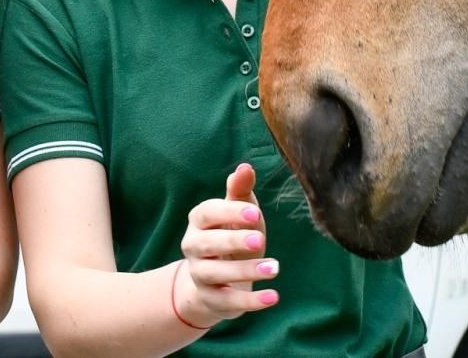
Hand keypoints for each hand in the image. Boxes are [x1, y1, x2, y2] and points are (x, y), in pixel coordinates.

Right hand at [173, 162, 278, 329]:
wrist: (215, 283)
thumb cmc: (231, 238)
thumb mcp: (238, 215)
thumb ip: (241, 192)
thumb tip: (245, 166)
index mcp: (199, 221)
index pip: (207, 213)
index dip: (229, 212)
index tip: (255, 213)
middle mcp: (193, 247)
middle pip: (206, 243)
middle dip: (232, 240)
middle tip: (260, 239)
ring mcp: (200, 275)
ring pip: (216, 273)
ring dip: (245, 271)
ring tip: (275, 268)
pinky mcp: (212, 300)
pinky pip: (229, 302)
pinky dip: (251, 301)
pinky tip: (273, 297)